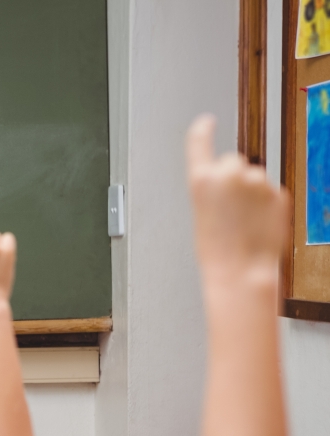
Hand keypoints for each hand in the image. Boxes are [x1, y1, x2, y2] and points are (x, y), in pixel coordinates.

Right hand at [186, 115, 288, 282]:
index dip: (203, 130)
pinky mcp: (278, 191)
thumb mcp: (202, 213)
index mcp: (202, 180)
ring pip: (254, 178)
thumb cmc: (218, 250)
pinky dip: (266, 205)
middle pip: (233, 162)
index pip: (200, 142)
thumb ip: (214, 189)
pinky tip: (257, 224)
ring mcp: (257, 181)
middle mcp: (230, 174)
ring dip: (251, 195)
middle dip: (233, 179)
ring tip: (243, 222)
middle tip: (229, 208)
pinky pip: (270, 192)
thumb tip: (233, 181)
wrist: (241, 270)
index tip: (206, 122)